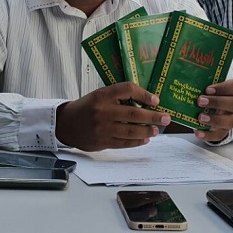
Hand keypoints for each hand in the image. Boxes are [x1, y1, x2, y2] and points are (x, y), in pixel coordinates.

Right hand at [55, 82, 170, 151]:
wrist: (66, 124)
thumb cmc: (87, 107)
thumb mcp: (99, 95)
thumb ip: (118, 96)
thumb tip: (145, 101)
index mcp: (102, 95)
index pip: (127, 89)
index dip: (144, 94)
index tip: (155, 100)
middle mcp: (103, 111)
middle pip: (133, 113)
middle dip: (153, 116)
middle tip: (166, 118)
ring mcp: (103, 128)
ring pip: (131, 130)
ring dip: (147, 130)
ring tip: (156, 130)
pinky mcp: (102, 141)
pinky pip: (124, 142)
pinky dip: (137, 141)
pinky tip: (145, 139)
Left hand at [193, 80, 232, 142]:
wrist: (206, 112)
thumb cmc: (204, 96)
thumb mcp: (202, 87)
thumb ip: (195, 81)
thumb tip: (176, 73)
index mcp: (229, 91)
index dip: (222, 87)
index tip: (207, 89)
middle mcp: (232, 105)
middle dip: (217, 102)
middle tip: (199, 101)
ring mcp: (229, 119)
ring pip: (231, 121)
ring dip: (215, 119)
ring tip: (199, 118)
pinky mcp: (223, 131)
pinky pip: (219, 135)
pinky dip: (208, 135)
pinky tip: (197, 132)